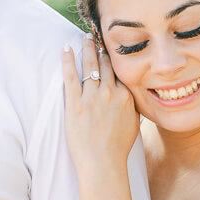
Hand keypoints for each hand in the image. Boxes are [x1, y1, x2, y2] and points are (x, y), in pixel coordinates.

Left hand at [62, 36, 138, 174]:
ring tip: (84, 37)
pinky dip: (68, 61)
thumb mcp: (133, 125)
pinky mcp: (75, 103)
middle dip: (103, 48)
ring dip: (87, 49)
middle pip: (107, 64)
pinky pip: (71, 76)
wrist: (102, 163)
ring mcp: (92, 97)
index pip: (121, 72)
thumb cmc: (117, 149)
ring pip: (90, 65)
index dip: (117, 59)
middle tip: (99, 36)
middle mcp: (110, 93)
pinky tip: (65, 49)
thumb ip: (132, 108)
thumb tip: (131, 99)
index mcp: (127, 97)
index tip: (114, 49)